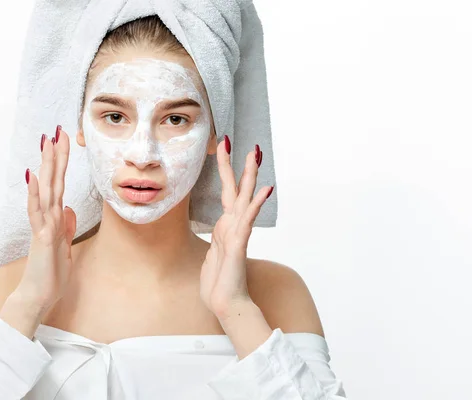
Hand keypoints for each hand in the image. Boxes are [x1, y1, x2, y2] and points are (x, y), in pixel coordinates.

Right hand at [16, 126, 76, 312]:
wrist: (38, 297)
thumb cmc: (50, 274)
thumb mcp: (64, 246)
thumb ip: (65, 226)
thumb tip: (68, 209)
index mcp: (54, 217)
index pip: (59, 184)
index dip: (62, 163)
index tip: (65, 141)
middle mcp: (47, 217)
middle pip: (52, 180)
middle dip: (55, 155)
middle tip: (57, 130)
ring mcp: (43, 225)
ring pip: (44, 190)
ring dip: (45, 167)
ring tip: (46, 143)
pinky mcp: (41, 238)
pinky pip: (37, 213)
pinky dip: (35, 195)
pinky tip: (33, 177)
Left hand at [200, 137, 273, 320]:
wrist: (225, 303)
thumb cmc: (219, 282)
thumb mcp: (213, 255)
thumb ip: (219, 240)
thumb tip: (220, 232)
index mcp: (226, 226)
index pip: (228, 193)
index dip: (225, 171)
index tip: (222, 149)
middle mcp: (233, 226)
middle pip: (237, 189)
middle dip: (239, 166)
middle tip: (242, 143)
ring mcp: (236, 234)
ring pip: (244, 199)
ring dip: (249, 176)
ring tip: (254, 155)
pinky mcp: (237, 245)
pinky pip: (247, 221)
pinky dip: (256, 205)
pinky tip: (265, 190)